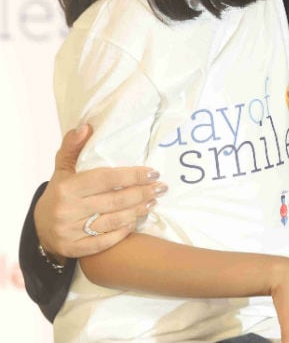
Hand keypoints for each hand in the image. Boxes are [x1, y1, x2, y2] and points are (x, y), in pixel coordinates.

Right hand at [34, 124, 165, 260]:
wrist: (40, 227)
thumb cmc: (59, 192)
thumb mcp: (63, 168)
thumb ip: (73, 147)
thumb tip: (86, 127)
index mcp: (68, 188)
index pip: (107, 179)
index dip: (132, 175)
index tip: (153, 172)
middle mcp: (68, 210)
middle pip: (115, 201)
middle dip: (142, 193)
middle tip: (160, 188)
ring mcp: (70, 232)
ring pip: (113, 221)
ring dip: (137, 212)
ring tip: (152, 202)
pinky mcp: (73, 249)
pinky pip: (103, 243)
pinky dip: (122, 232)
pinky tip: (135, 222)